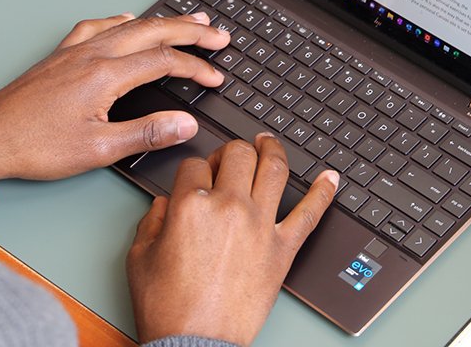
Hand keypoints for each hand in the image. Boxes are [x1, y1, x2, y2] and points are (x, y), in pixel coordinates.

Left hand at [0, 12, 230, 181]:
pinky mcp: (60, 56)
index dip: (195, 66)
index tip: (215, 76)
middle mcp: (92, 54)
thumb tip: (186, 124)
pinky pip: (98, 26)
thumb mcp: (97, 150)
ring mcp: (75, 51)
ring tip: (189, 19)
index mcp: (105, 75)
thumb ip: (146, 133)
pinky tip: (127, 20)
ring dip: (163, 20)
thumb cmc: (35, 146)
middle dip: (190, 30)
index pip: (164, 60)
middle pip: (153, 31)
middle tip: (218, 33)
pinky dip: (122, 21)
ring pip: (129, 25)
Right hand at [126, 134, 338, 345]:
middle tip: (228, 160)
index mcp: (190, 206)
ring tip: (269, 143)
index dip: (194, 167)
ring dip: (273, 149)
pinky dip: (323, 192)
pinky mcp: (282, 248)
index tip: (197, 176)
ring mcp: (259, 225)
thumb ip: (151, 220)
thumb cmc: (169, 308)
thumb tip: (164, 203)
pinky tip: (330, 178)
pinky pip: (310, 212)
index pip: (194, 164)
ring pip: (274, 168)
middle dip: (230, 151)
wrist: (196, 343)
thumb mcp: (139, 258)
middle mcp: (228, 207)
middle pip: (237, 154)